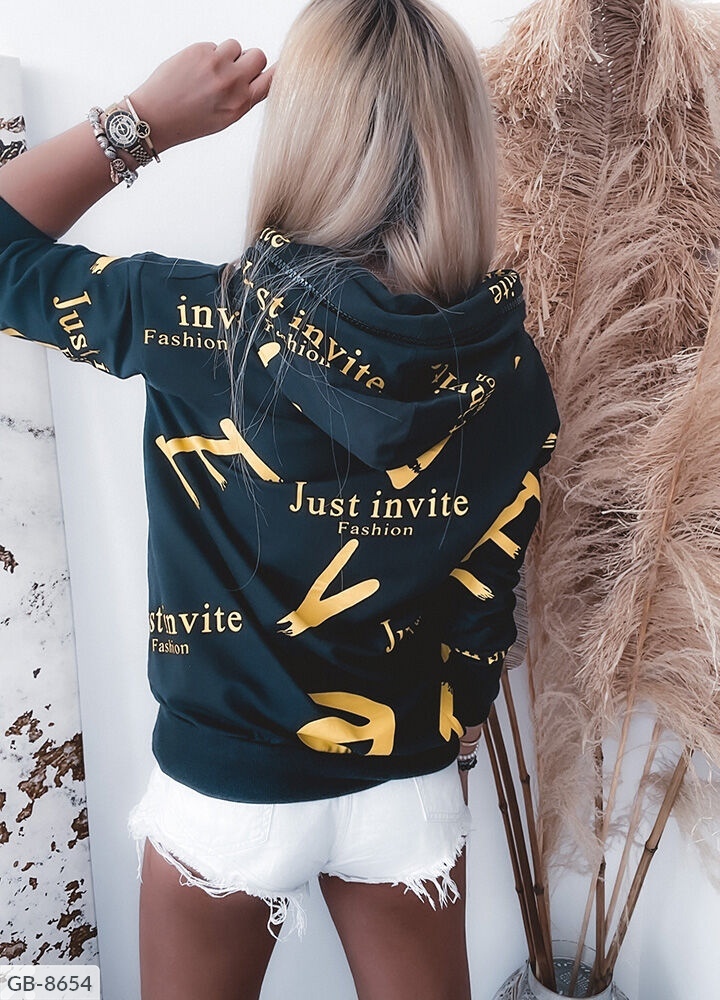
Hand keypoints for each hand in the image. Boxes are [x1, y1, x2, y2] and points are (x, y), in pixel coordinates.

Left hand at [128, 40, 273, 154]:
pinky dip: (208, 54)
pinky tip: (195, 70)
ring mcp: (215, 64)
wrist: (156, 117)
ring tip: (211, 71)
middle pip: (258, 55)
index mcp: (240, 104)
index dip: (275, 71)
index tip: (275, 67)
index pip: (272, 80)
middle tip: (234, 70)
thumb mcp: (225, 118)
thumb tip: (259, 76)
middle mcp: (231, 83)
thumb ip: (244, 97)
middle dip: (249, 60)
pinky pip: (214, 45)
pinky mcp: (199, 51)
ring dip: (228, 55)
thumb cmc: (189, 121)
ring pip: (236, 46)